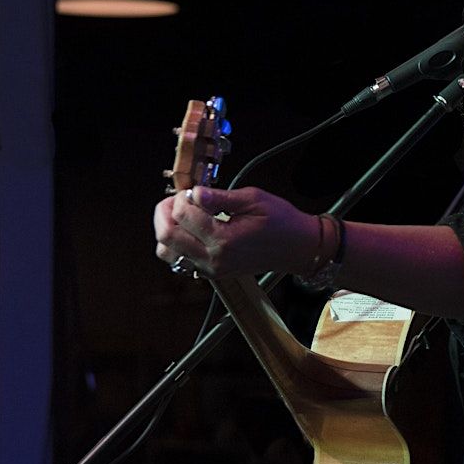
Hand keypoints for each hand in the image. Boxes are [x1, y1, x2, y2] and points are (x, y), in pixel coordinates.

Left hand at [153, 186, 317, 278]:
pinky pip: (179, 260)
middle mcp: (213, 258)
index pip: (182, 215)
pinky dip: (176, 243)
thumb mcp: (254, 199)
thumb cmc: (282, 222)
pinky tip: (191, 229)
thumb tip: (196, 193)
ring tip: (182, 214)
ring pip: (166, 252)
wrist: (297, 248)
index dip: (182, 197)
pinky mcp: (212, 272)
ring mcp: (211, 268)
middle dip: (165, 211)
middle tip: (179, 199)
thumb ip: (220, 197)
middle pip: (166, 236)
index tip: (194, 191)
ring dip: (167, 229)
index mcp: (224, 239)